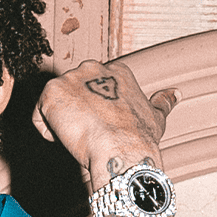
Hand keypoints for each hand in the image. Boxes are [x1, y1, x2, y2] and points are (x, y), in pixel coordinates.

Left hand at [31, 60, 181, 216]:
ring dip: (62, 124)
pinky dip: (49, 132)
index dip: (94, 112)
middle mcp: (92, 67)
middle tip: (88, 135)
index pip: (93, 88)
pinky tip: (66, 140)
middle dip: (76, 114)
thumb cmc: (139, 137)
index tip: (100, 127)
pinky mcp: (51, 93)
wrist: (121, 149)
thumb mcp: (155, 116)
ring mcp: (70, 78)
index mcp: (115, 70)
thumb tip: (176, 94)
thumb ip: (163, 102)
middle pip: (72, 93)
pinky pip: (40, 116)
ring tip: (79, 139)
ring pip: (56, 104)